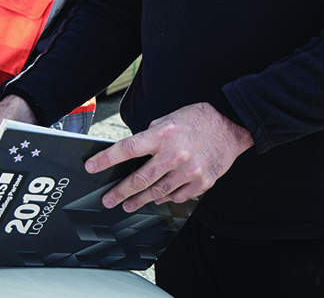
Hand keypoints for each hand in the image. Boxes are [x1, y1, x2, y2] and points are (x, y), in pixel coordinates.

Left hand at [85, 102, 253, 212]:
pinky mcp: (201, 182)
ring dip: (139, 200)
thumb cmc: (199, 119)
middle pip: (140, 178)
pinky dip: (165, 198)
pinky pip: (177, 196)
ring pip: (157, 192)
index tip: (92, 167)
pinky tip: (157, 198)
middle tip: (109, 200)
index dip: (106, 159)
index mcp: (162, 135)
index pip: (127, 149)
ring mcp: (188, 171)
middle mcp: (174, 154)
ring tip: (129, 204)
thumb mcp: (169, 119)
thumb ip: (151, 135)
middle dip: (120, 191)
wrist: (231, 125)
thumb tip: (134, 151)